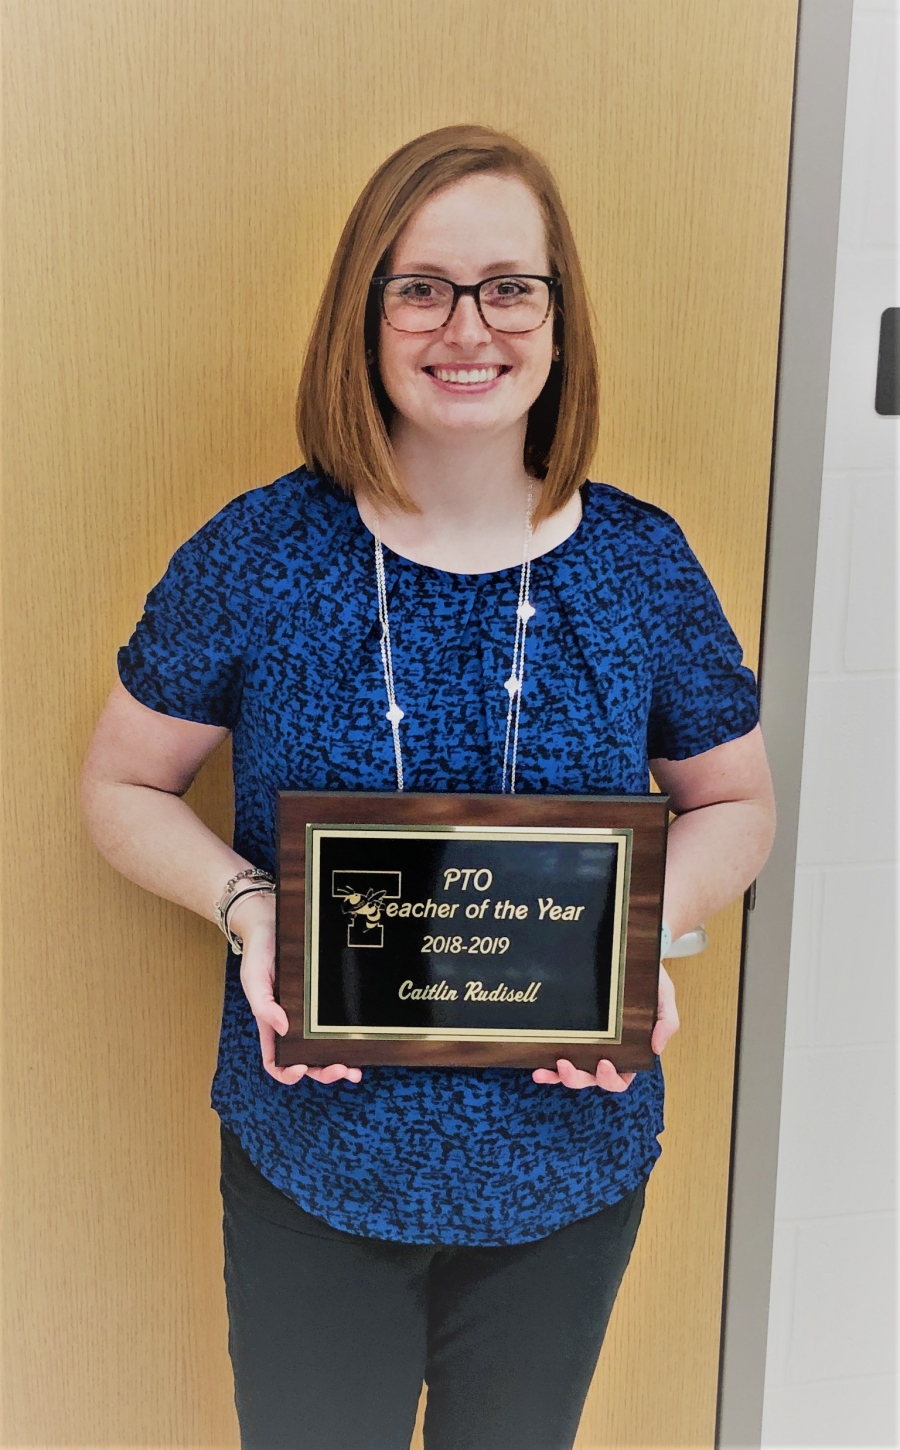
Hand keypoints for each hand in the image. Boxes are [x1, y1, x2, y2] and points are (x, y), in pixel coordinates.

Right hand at [230, 892, 362, 1086]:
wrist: (272, 922)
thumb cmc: (258, 952)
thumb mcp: (253, 978)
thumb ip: (262, 1004)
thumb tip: (282, 1028)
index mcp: (271, 1024)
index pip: (276, 1061)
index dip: (287, 1072)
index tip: (300, 1069)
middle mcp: (292, 1024)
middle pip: (306, 1061)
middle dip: (323, 1072)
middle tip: (342, 1070)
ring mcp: (310, 1014)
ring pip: (324, 1050)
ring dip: (339, 1064)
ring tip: (354, 1070)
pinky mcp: (325, 1001)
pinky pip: (335, 1026)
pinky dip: (348, 1040)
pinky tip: (359, 1043)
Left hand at [532, 962, 679, 1091]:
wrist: (629, 955)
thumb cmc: (651, 983)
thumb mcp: (665, 999)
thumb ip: (666, 1023)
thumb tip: (656, 1048)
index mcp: (629, 1053)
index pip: (620, 1079)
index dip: (610, 1079)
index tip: (604, 1063)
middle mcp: (606, 1053)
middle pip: (591, 1079)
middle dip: (577, 1079)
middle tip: (566, 1065)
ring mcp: (586, 1044)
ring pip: (572, 1072)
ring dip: (558, 1077)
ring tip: (545, 1071)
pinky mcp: (570, 1032)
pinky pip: (557, 1053)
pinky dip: (547, 1064)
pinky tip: (537, 1064)